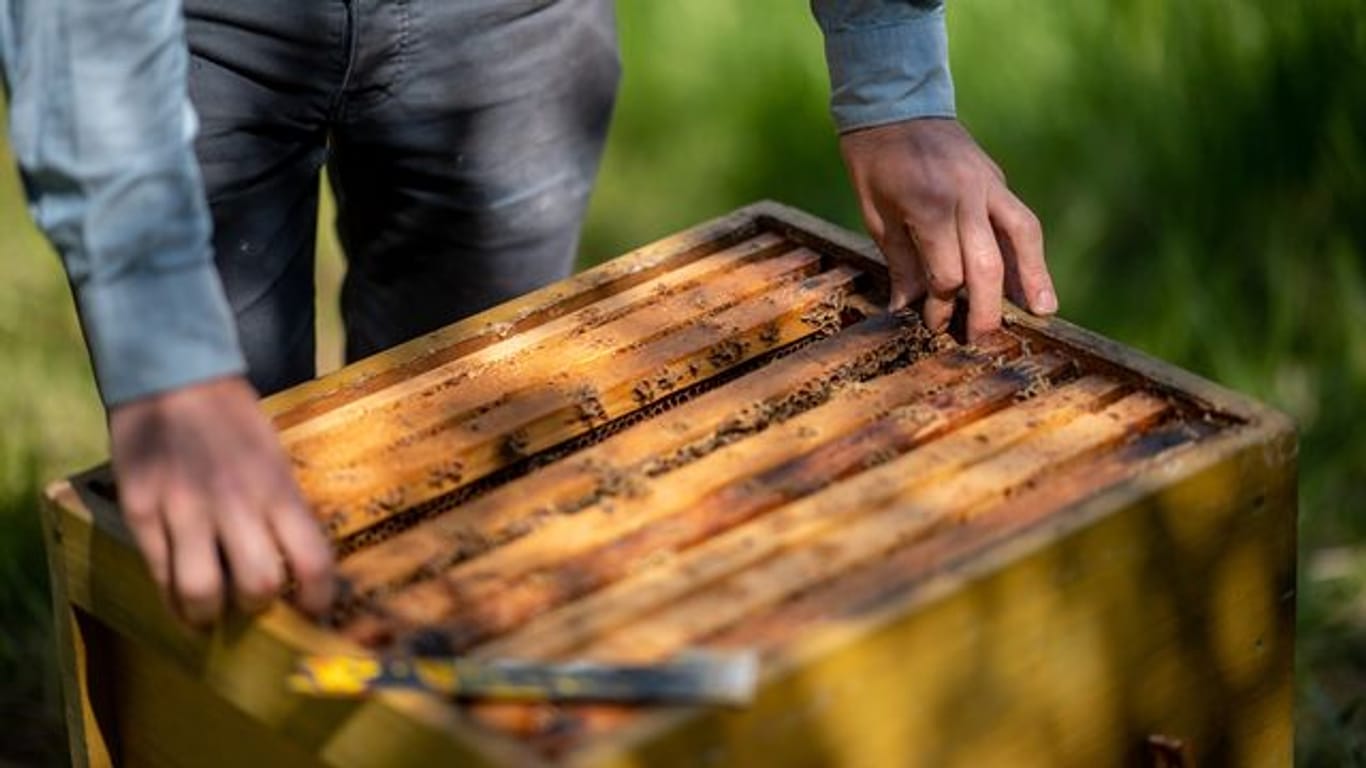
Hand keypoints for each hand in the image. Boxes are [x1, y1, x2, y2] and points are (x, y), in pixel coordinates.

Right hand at [109, 376, 334, 627]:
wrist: (171, 376)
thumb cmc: (233, 419)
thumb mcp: (275, 457)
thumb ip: (283, 508)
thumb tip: (297, 565)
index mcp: (278, 487)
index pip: (313, 562)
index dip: (318, 600)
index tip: (313, 611)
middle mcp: (235, 502)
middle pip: (259, 586)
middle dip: (259, 606)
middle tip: (254, 601)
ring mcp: (183, 508)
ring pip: (201, 592)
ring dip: (210, 613)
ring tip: (211, 610)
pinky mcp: (141, 511)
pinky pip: (158, 574)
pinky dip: (172, 598)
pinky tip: (180, 597)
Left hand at [839, 117, 1057, 340]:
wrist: (894, 103)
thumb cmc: (875, 161)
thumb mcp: (875, 214)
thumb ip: (899, 261)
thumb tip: (908, 307)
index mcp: (928, 204)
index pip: (946, 273)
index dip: (941, 306)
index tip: (933, 325)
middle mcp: (965, 195)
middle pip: (987, 263)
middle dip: (988, 308)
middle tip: (985, 340)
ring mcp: (988, 184)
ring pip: (1021, 235)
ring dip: (1034, 277)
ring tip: (1044, 311)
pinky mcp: (997, 180)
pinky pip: (1021, 219)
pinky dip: (1030, 251)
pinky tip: (1035, 277)